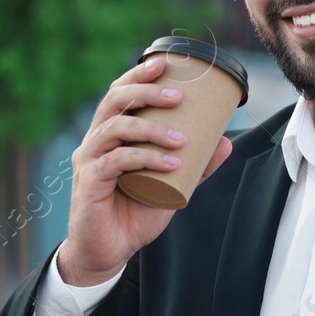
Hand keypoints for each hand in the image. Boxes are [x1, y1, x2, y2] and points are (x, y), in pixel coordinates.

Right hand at [60, 57, 233, 285]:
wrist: (109, 252)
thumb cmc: (135, 213)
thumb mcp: (172, 186)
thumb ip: (196, 165)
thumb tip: (225, 141)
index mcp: (111, 135)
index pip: (119, 94)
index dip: (137, 76)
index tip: (163, 64)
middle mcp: (96, 142)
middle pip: (114, 101)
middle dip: (145, 91)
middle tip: (177, 96)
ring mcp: (89, 160)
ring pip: (116, 128)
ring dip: (151, 128)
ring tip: (182, 139)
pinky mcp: (89, 182)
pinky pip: (117, 161)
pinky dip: (146, 158)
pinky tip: (170, 162)